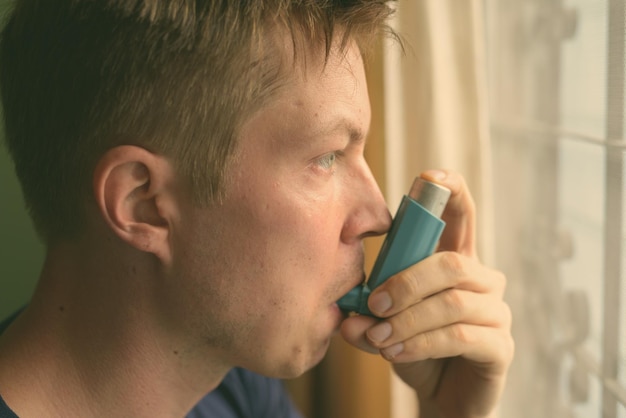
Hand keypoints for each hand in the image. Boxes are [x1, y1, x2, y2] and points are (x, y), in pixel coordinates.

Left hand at [340, 170, 513, 417]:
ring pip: (452, 301)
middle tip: (374, 305)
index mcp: (454, 261)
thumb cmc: (415, 348)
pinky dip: (421, 343)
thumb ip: (367, 317)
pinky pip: (459, 335)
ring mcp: (496, 312)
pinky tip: (397, 353)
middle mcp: (481, 279)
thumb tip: (346, 317)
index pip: (462, 214)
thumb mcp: (386, 325)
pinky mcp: (500, 346)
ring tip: (380, 338)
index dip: (451, 190)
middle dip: (406, 282)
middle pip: (450, 262)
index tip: (429, 176)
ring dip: (409, 319)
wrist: (441, 395)